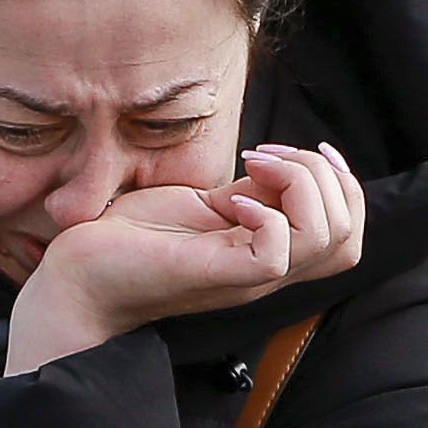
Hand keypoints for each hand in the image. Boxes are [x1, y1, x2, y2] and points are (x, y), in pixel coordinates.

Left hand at [6, 143, 366, 373]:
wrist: (78, 277)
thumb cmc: (132, 240)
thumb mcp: (203, 203)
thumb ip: (248, 192)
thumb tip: (279, 167)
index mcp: (269, 252)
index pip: (348, 233)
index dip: (343, 184)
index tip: (302, 150)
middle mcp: (267, 270)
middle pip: (348, 232)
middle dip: (322, 174)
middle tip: (265, 157)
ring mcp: (246, 277)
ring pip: (326, 237)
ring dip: (300, 184)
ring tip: (252, 168)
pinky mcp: (218, 275)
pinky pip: (276, 252)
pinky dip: (265, 213)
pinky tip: (230, 201)